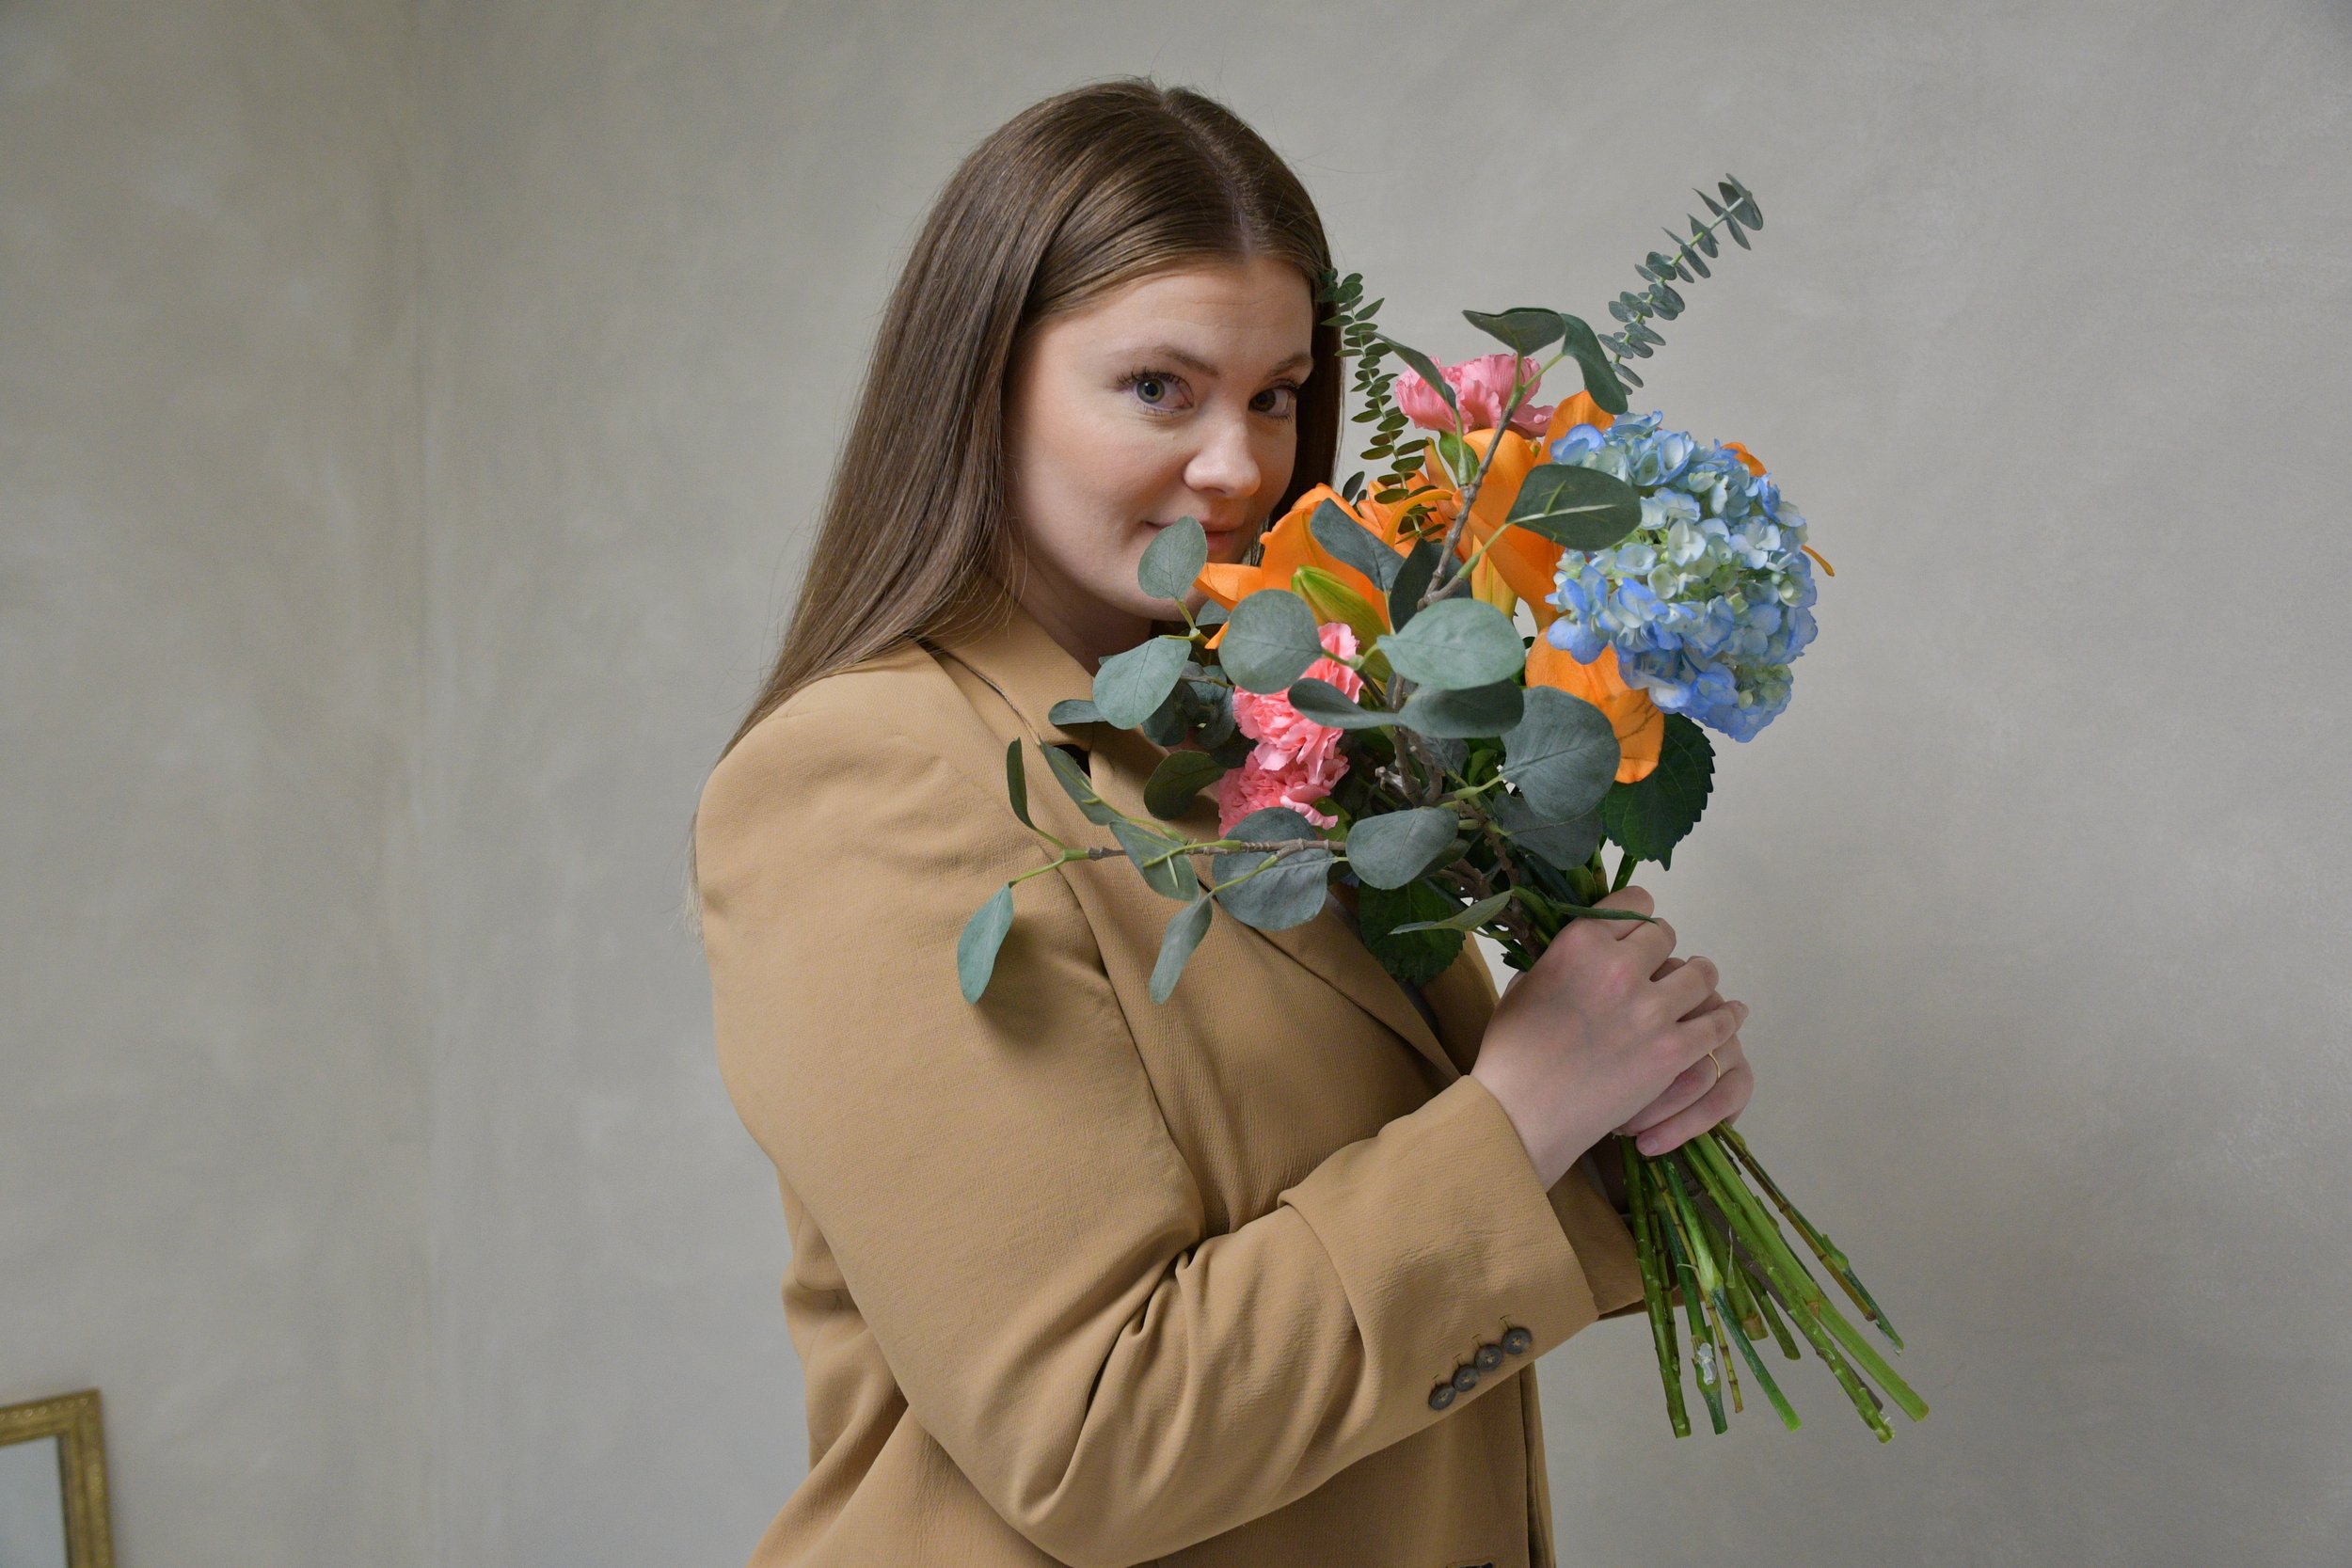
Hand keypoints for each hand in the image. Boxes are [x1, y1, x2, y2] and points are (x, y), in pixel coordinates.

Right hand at [1469, 885, 1747, 1187]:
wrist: (1522, 1112)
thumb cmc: (1512, 1050)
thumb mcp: (1525, 985)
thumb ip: (1560, 960)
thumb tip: (1579, 954)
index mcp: (1581, 942)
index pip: (1634, 904)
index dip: (1636, 919)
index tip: (1634, 935)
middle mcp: (1621, 966)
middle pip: (1666, 936)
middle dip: (1661, 950)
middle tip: (1656, 970)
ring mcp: (1651, 1009)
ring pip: (1700, 974)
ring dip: (1697, 978)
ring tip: (1696, 986)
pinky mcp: (1672, 1050)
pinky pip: (1715, 1023)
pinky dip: (1724, 1017)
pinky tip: (1729, 1013)